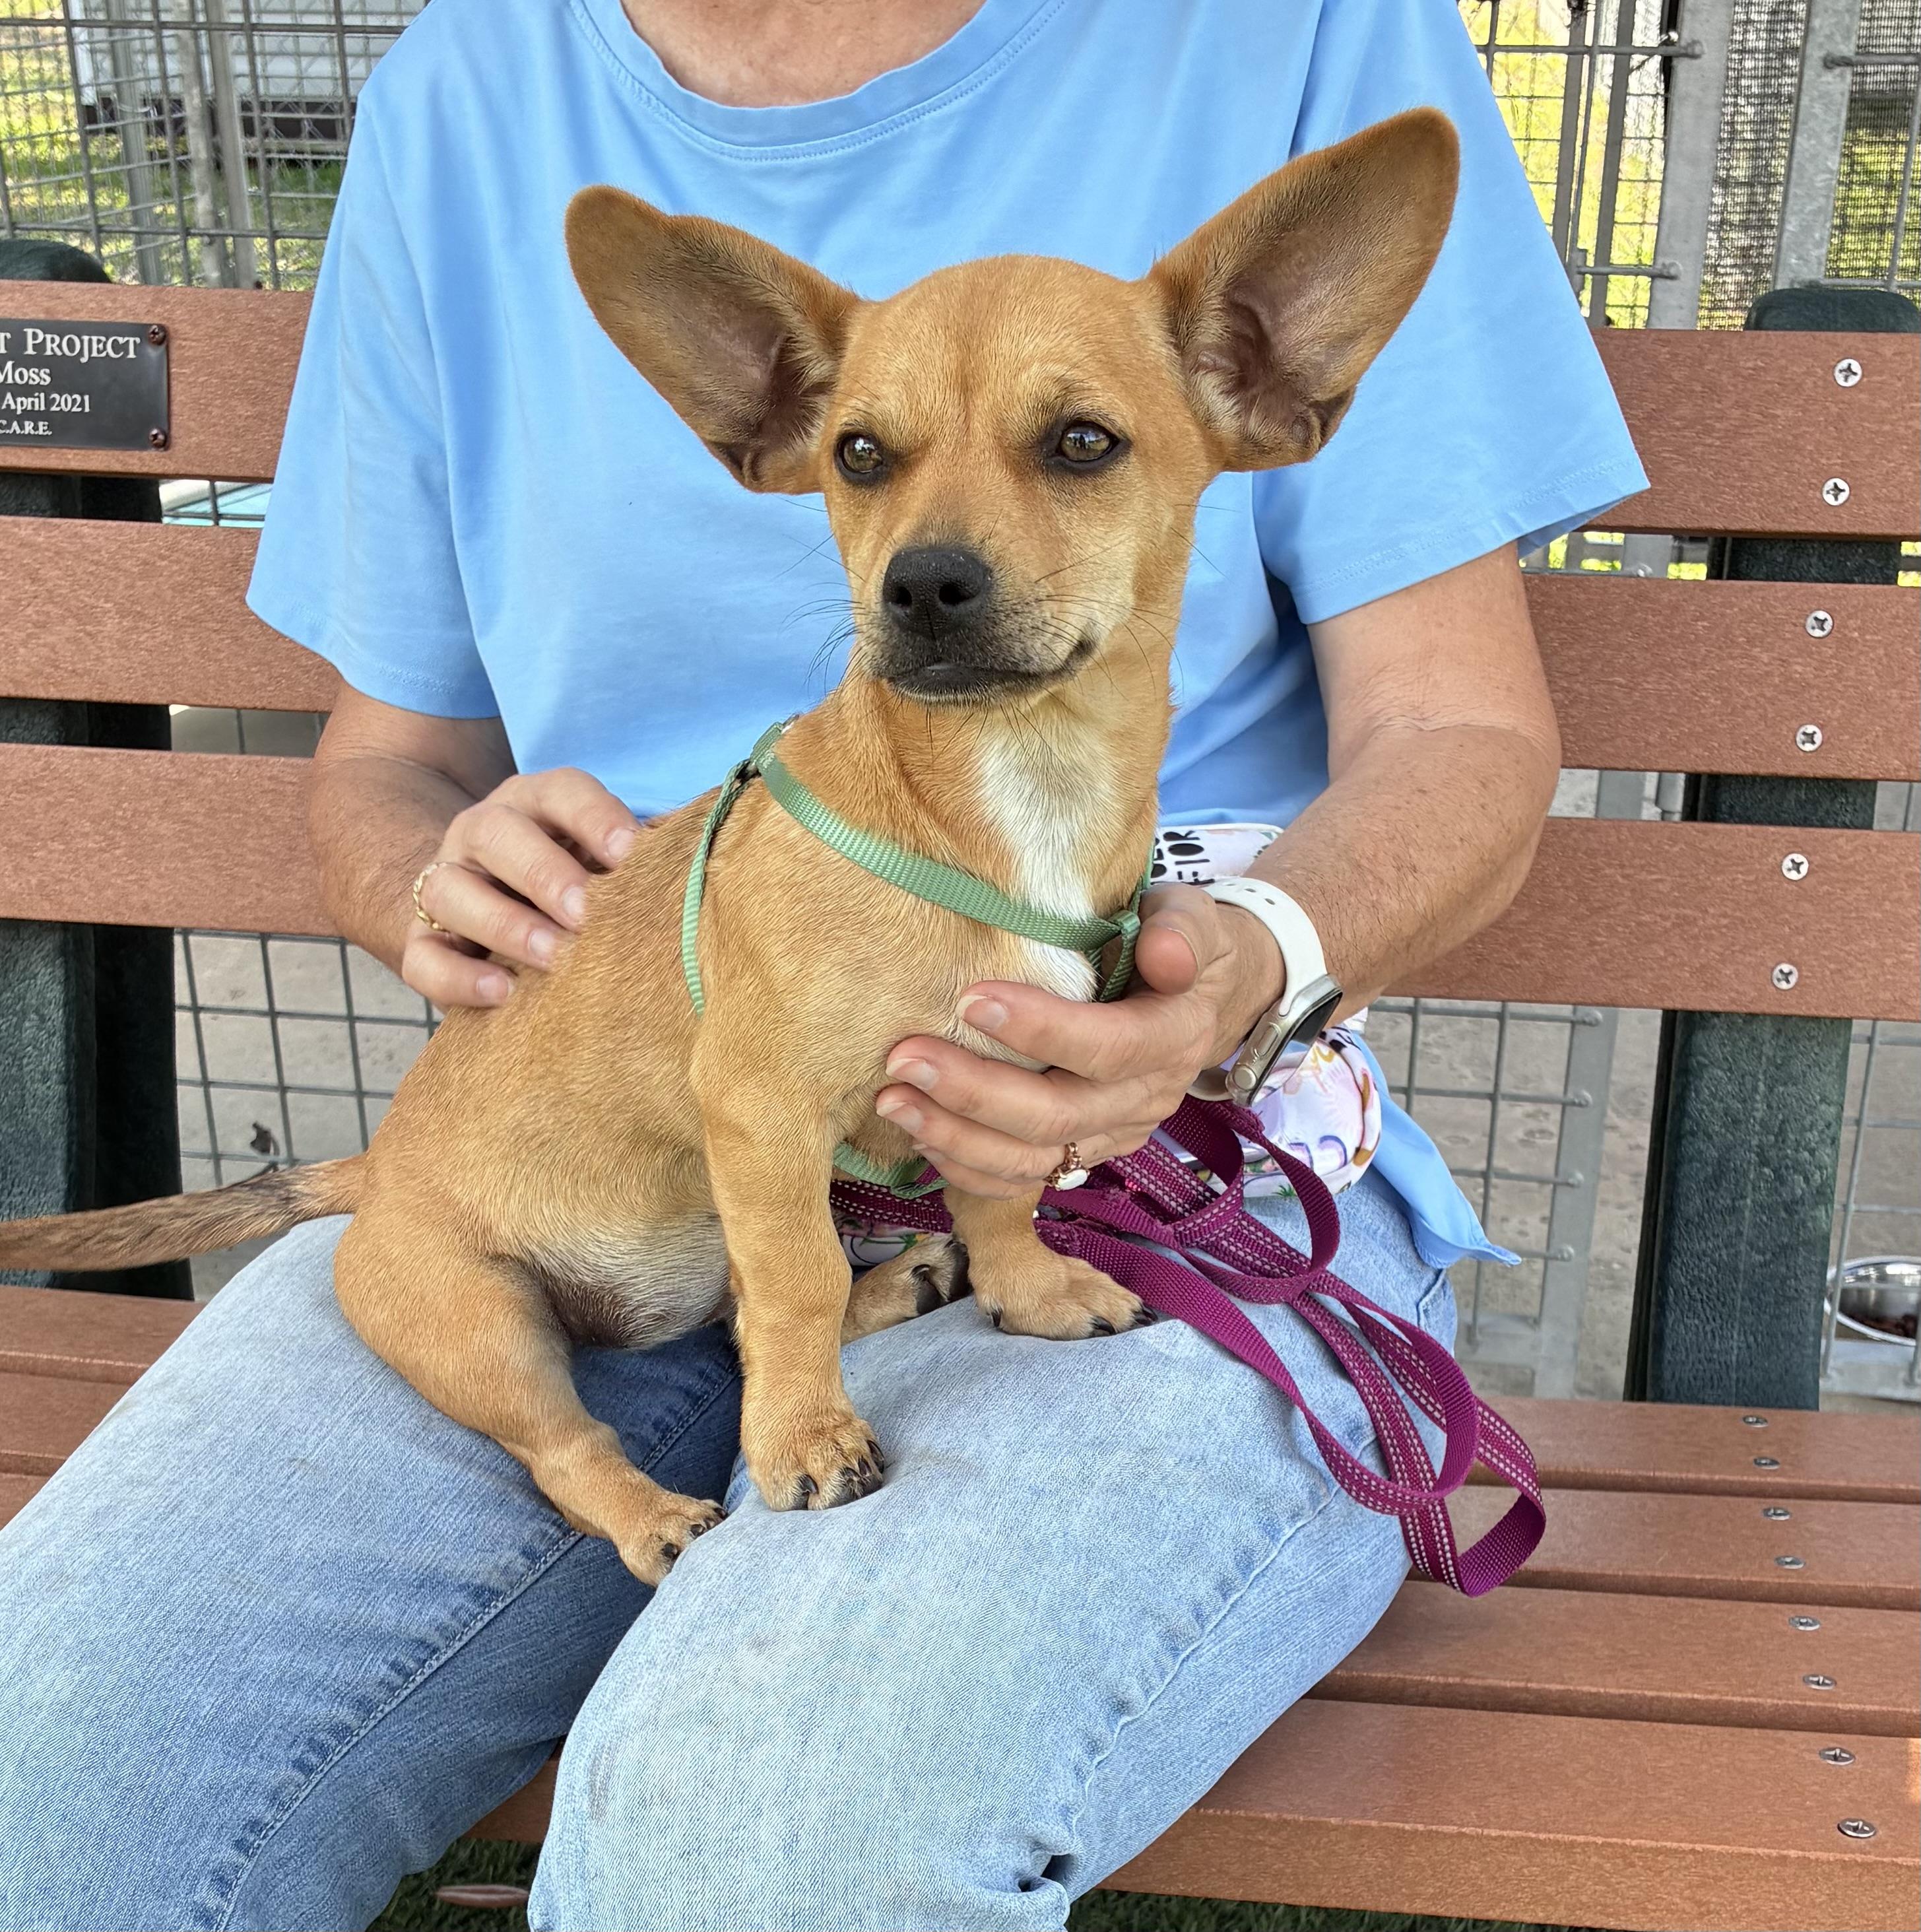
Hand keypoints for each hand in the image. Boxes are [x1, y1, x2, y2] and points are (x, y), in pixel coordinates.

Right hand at [402, 768, 637, 1007]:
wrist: (492, 911)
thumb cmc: (574, 883)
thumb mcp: (601, 860)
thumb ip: (632, 863)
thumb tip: (690, 878)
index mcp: (533, 803)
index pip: (560, 792)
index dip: (595, 818)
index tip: (632, 854)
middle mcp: (480, 832)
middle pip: (496, 833)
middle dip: (544, 873)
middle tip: (585, 912)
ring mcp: (444, 883)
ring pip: (449, 891)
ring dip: (505, 924)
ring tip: (553, 956)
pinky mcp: (419, 942)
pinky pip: (423, 958)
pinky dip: (460, 978)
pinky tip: (503, 992)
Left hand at [873, 885, 1283, 1198]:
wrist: (1197, 999)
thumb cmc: (1176, 941)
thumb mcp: (1192, 917)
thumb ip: (1183, 931)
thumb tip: (1166, 953)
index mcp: (1175, 1037)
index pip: (1109, 1047)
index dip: (1042, 1030)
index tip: (970, 999)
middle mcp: (1146, 1099)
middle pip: (1057, 1114)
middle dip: (973, 1091)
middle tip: (903, 1059)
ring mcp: (1113, 1135)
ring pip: (1033, 1158)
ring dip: (957, 1137)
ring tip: (892, 1103)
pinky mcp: (1084, 1154)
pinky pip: (1024, 1180)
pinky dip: (969, 1169)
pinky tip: (920, 1139)